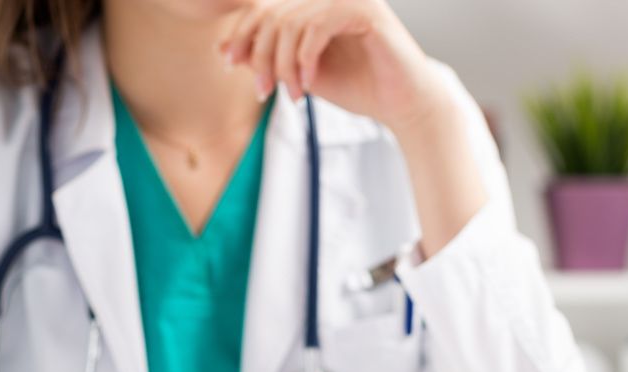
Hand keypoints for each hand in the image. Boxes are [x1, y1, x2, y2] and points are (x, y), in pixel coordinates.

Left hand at [220, 0, 447, 134]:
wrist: (402, 106)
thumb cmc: (359, 89)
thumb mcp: (302, 75)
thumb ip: (269, 59)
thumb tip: (225, 49)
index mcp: (316, 4)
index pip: (265, 7)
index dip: (242, 32)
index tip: (230, 62)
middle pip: (273, 12)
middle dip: (260, 54)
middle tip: (262, 89)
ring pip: (293, 21)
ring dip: (284, 64)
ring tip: (293, 94)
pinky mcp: (366, 11)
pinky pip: (318, 26)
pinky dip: (307, 57)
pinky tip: (309, 81)